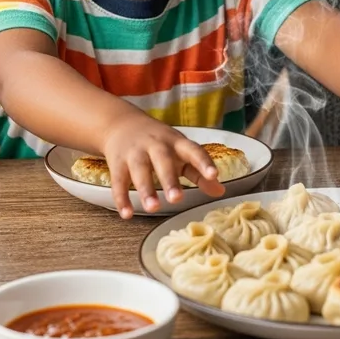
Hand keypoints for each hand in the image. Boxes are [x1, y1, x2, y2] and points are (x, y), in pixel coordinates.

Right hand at [101, 115, 225, 218]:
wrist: (123, 124)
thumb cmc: (159, 144)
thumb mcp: (180, 152)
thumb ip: (199, 172)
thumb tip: (221, 192)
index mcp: (176, 142)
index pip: (193, 150)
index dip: (204, 162)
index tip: (214, 175)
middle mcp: (156, 145)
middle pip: (163, 160)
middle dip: (169, 179)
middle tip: (176, 199)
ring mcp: (135, 153)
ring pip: (140, 170)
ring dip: (146, 189)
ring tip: (153, 208)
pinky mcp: (118, 163)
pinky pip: (118, 181)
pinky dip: (121, 198)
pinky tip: (127, 214)